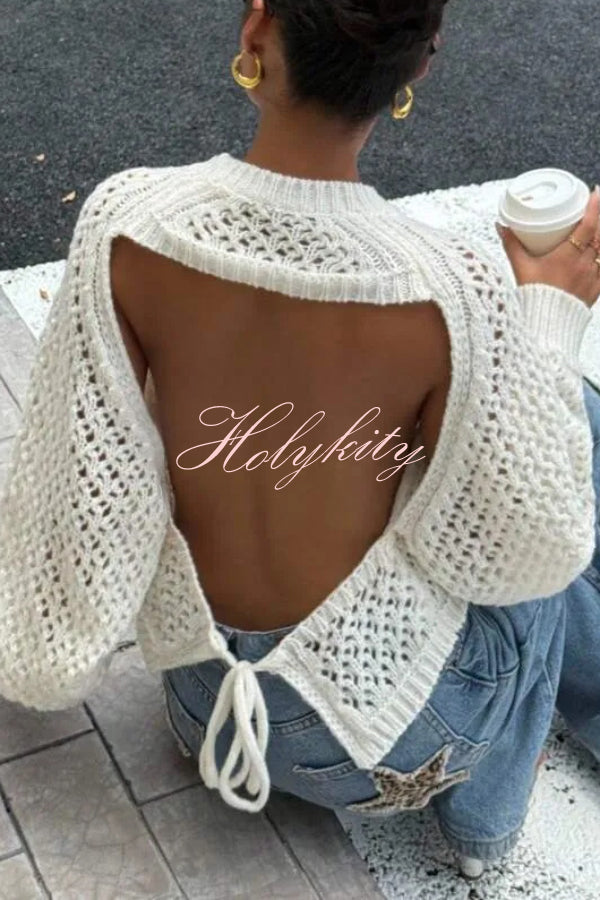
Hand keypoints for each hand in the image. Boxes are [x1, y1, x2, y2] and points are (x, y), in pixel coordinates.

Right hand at [496, 185, 599, 309]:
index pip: (588, 225)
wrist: (544, 326)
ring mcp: (593, 277)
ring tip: (597, 227)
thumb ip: (511, 244)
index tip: (595, 191)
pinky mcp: (596, 289)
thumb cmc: (534, 297)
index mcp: (568, 256)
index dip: (595, 206)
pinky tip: (599, 251)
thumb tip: (502, 225)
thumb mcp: (520, 267)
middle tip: (596, 206)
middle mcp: (585, 264)